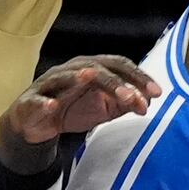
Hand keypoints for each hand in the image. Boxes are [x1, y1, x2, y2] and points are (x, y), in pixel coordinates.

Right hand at [0, 55, 161, 170]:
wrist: (35, 123)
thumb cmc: (71, 110)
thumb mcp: (102, 109)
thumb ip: (123, 104)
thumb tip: (147, 101)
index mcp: (91, 69)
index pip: (117, 66)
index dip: (137, 77)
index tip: (156, 93)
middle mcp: (72, 70)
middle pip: (96, 68)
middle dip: (116, 82)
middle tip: (134, 98)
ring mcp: (50, 83)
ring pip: (66, 77)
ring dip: (79, 79)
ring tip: (91, 78)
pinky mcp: (32, 100)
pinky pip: (39, 100)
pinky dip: (46, 103)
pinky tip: (53, 106)